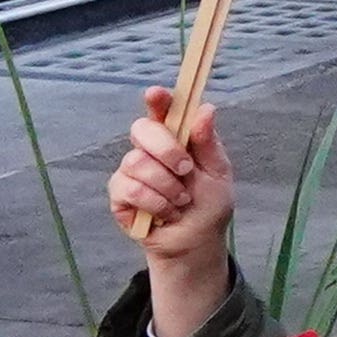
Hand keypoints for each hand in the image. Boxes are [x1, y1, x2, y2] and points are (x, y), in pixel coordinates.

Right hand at [108, 100, 240, 336]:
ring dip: (166, 184)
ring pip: (136, 162)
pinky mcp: (119, 194)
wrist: (196, 241)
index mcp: (176, 138)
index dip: (157, 100)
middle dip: (166, 149)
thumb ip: (208, 144)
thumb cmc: (208, 204)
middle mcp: (149, 149)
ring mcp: (131, 170)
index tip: (156, 94)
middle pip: (141, 129)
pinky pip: (128, 188)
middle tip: (186, 169)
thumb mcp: (218, 174)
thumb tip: (206, 109)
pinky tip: (166, 212)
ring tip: (181, 200)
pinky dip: (154, 202)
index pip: (162, 111)